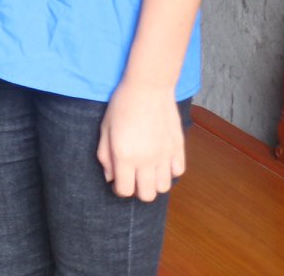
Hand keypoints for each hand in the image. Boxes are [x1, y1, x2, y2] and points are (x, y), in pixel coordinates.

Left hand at [99, 82, 184, 200]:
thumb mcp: (105, 129)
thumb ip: (105, 156)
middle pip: (147, 195)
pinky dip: (169, 171)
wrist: (148, 88)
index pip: (125, 190)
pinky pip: (177, 172)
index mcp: (125, 156)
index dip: (120, 189)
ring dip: (154, 183)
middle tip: (133, 177)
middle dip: (138, 190)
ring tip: (147, 170)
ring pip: (163, 187)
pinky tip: (161, 161)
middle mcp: (147, 160)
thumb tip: (111, 177)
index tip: (119, 181)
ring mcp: (165, 156)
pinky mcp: (178, 148)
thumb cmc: (121, 106)